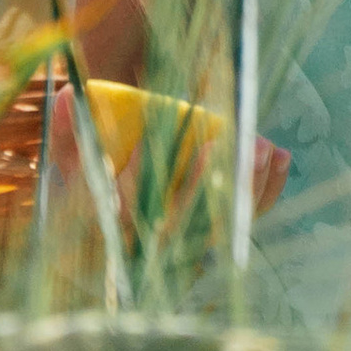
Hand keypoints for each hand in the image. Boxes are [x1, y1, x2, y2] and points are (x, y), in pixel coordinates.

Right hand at [0, 71, 290, 234]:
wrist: (105, 258)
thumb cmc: (86, 205)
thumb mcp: (70, 172)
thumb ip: (70, 136)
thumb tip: (70, 92)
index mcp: (108, 229)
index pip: (123, 206)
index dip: (137, 173)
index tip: (148, 138)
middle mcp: (148, 248)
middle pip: (181, 222)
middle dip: (205, 182)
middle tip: (225, 143)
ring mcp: (184, 250)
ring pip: (219, 224)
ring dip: (244, 186)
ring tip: (263, 146)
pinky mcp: (211, 243)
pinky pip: (242, 223)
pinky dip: (265, 192)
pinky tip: (280, 156)